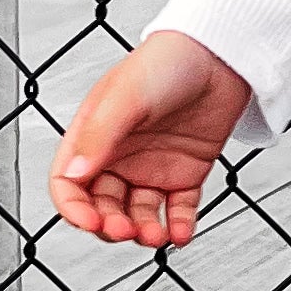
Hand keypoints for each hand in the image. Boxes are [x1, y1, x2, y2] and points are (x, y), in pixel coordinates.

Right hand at [49, 28, 251, 246]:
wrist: (221, 54)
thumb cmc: (167, 62)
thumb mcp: (126, 97)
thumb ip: (99, 136)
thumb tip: (74, 176)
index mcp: (93, 135)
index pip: (69, 183)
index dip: (74, 208)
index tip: (91, 222)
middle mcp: (119, 155)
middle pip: (102, 206)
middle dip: (110, 224)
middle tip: (125, 229)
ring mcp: (151, 166)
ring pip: (138, 214)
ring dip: (143, 231)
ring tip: (156, 236)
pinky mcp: (185, 173)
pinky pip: (177, 209)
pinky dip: (179, 226)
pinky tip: (181, 233)